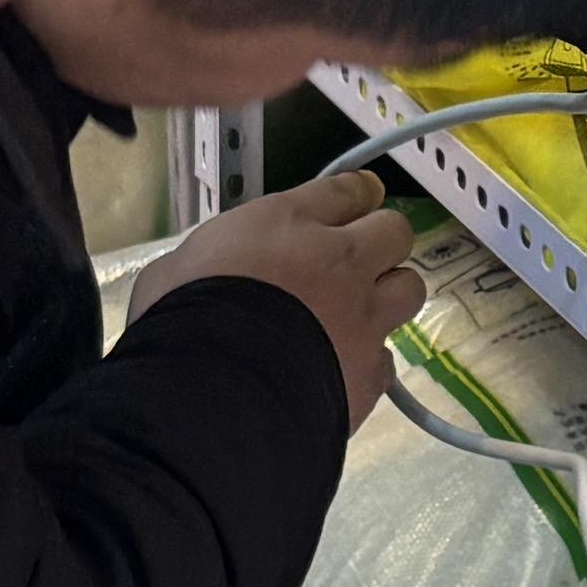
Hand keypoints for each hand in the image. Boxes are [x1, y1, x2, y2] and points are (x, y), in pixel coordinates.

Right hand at [136, 169, 423, 431]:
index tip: (359, 203)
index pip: (348, 190)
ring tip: (360, 316)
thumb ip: (218, 258)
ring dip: (389, 298)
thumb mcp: (177, 267)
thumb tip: (219, 269)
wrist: (215, 395)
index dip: (357, 197)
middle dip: (382, 243)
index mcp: (288, 223)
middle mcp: (339, 261)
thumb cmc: (178, 320)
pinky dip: (367, 364)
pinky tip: (341, 374)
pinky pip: (386, 359)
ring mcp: (363, 317)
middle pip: (395, 232)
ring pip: (409, 290)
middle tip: (359, 263)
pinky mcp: (370, 373)